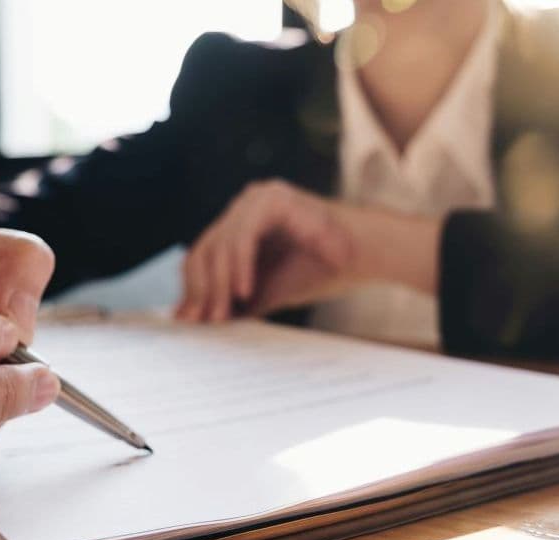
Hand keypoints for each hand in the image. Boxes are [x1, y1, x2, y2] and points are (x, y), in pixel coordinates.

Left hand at [176, 179, 440, 321]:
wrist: (369, 256)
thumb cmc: (325, 270)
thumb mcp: (270, 290)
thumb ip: (236, 300)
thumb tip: (197, 318)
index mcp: (241, 224)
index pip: (202, 256)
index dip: (193, 289)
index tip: (189, 320)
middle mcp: (245, 206)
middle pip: (205, 249)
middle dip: (203, 290)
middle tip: (206, 322)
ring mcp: (258, 198)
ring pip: (220, 245)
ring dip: (219, 284)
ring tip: (222, 314)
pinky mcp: (274, 199)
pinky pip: (243, 236)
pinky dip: (239, 266)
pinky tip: (242, 292)